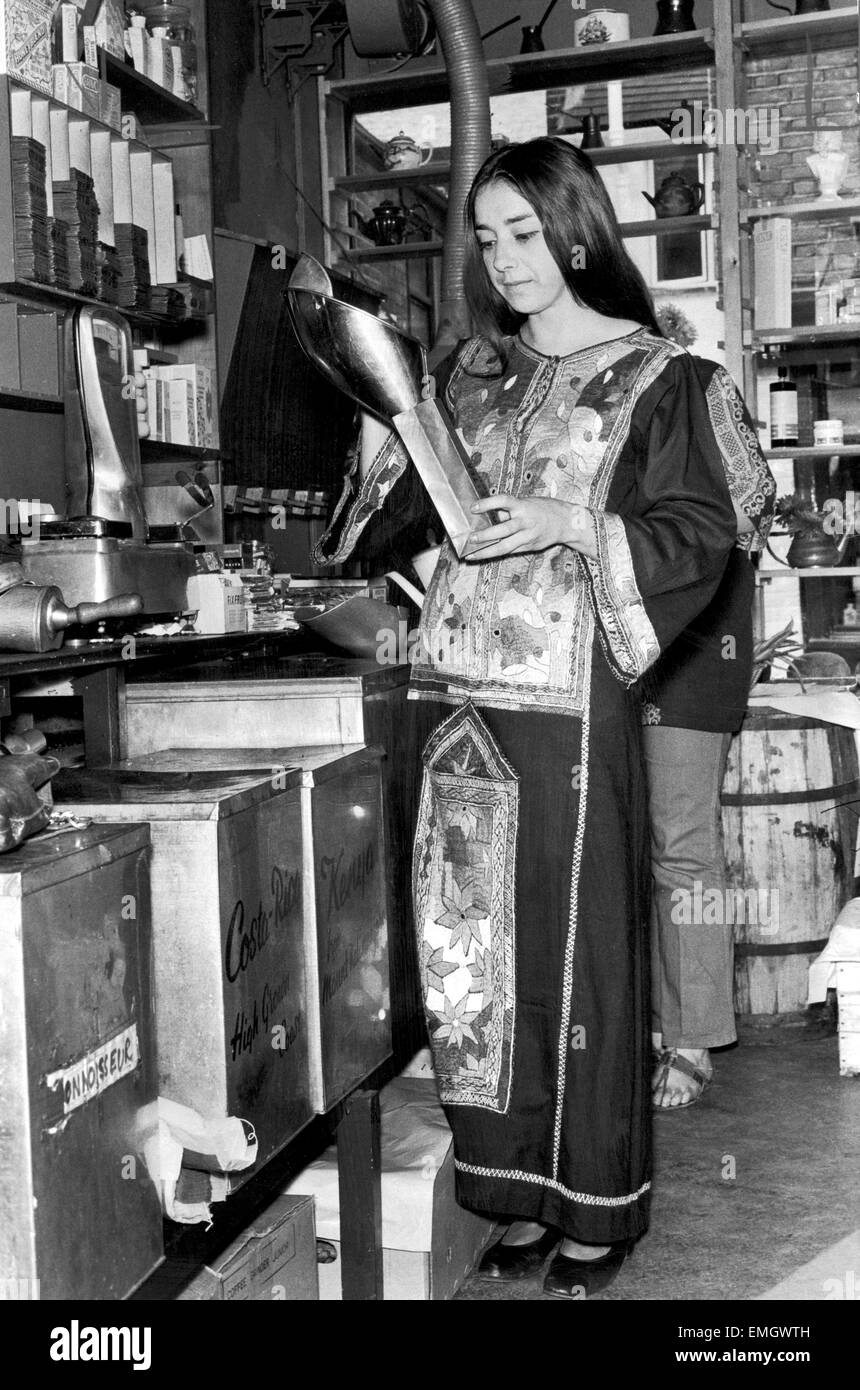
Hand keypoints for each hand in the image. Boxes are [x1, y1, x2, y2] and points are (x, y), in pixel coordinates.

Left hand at [466, 494, 597, 560]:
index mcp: (523, 506)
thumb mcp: (526, 503)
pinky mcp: (529, 547)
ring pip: (505, 547)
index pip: (503, 501)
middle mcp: (526, 522)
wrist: (566, 522)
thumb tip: (487, 516)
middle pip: (504, 530)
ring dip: (487, 551)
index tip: (473, 508)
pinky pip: (510, 552)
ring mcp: (528, 536)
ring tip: (472, 554)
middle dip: (486, 535)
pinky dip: (496, 554)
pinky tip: (483, 556)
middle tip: (471, 538)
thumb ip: (508, 510)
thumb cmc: (543, 509)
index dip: (488, 504)